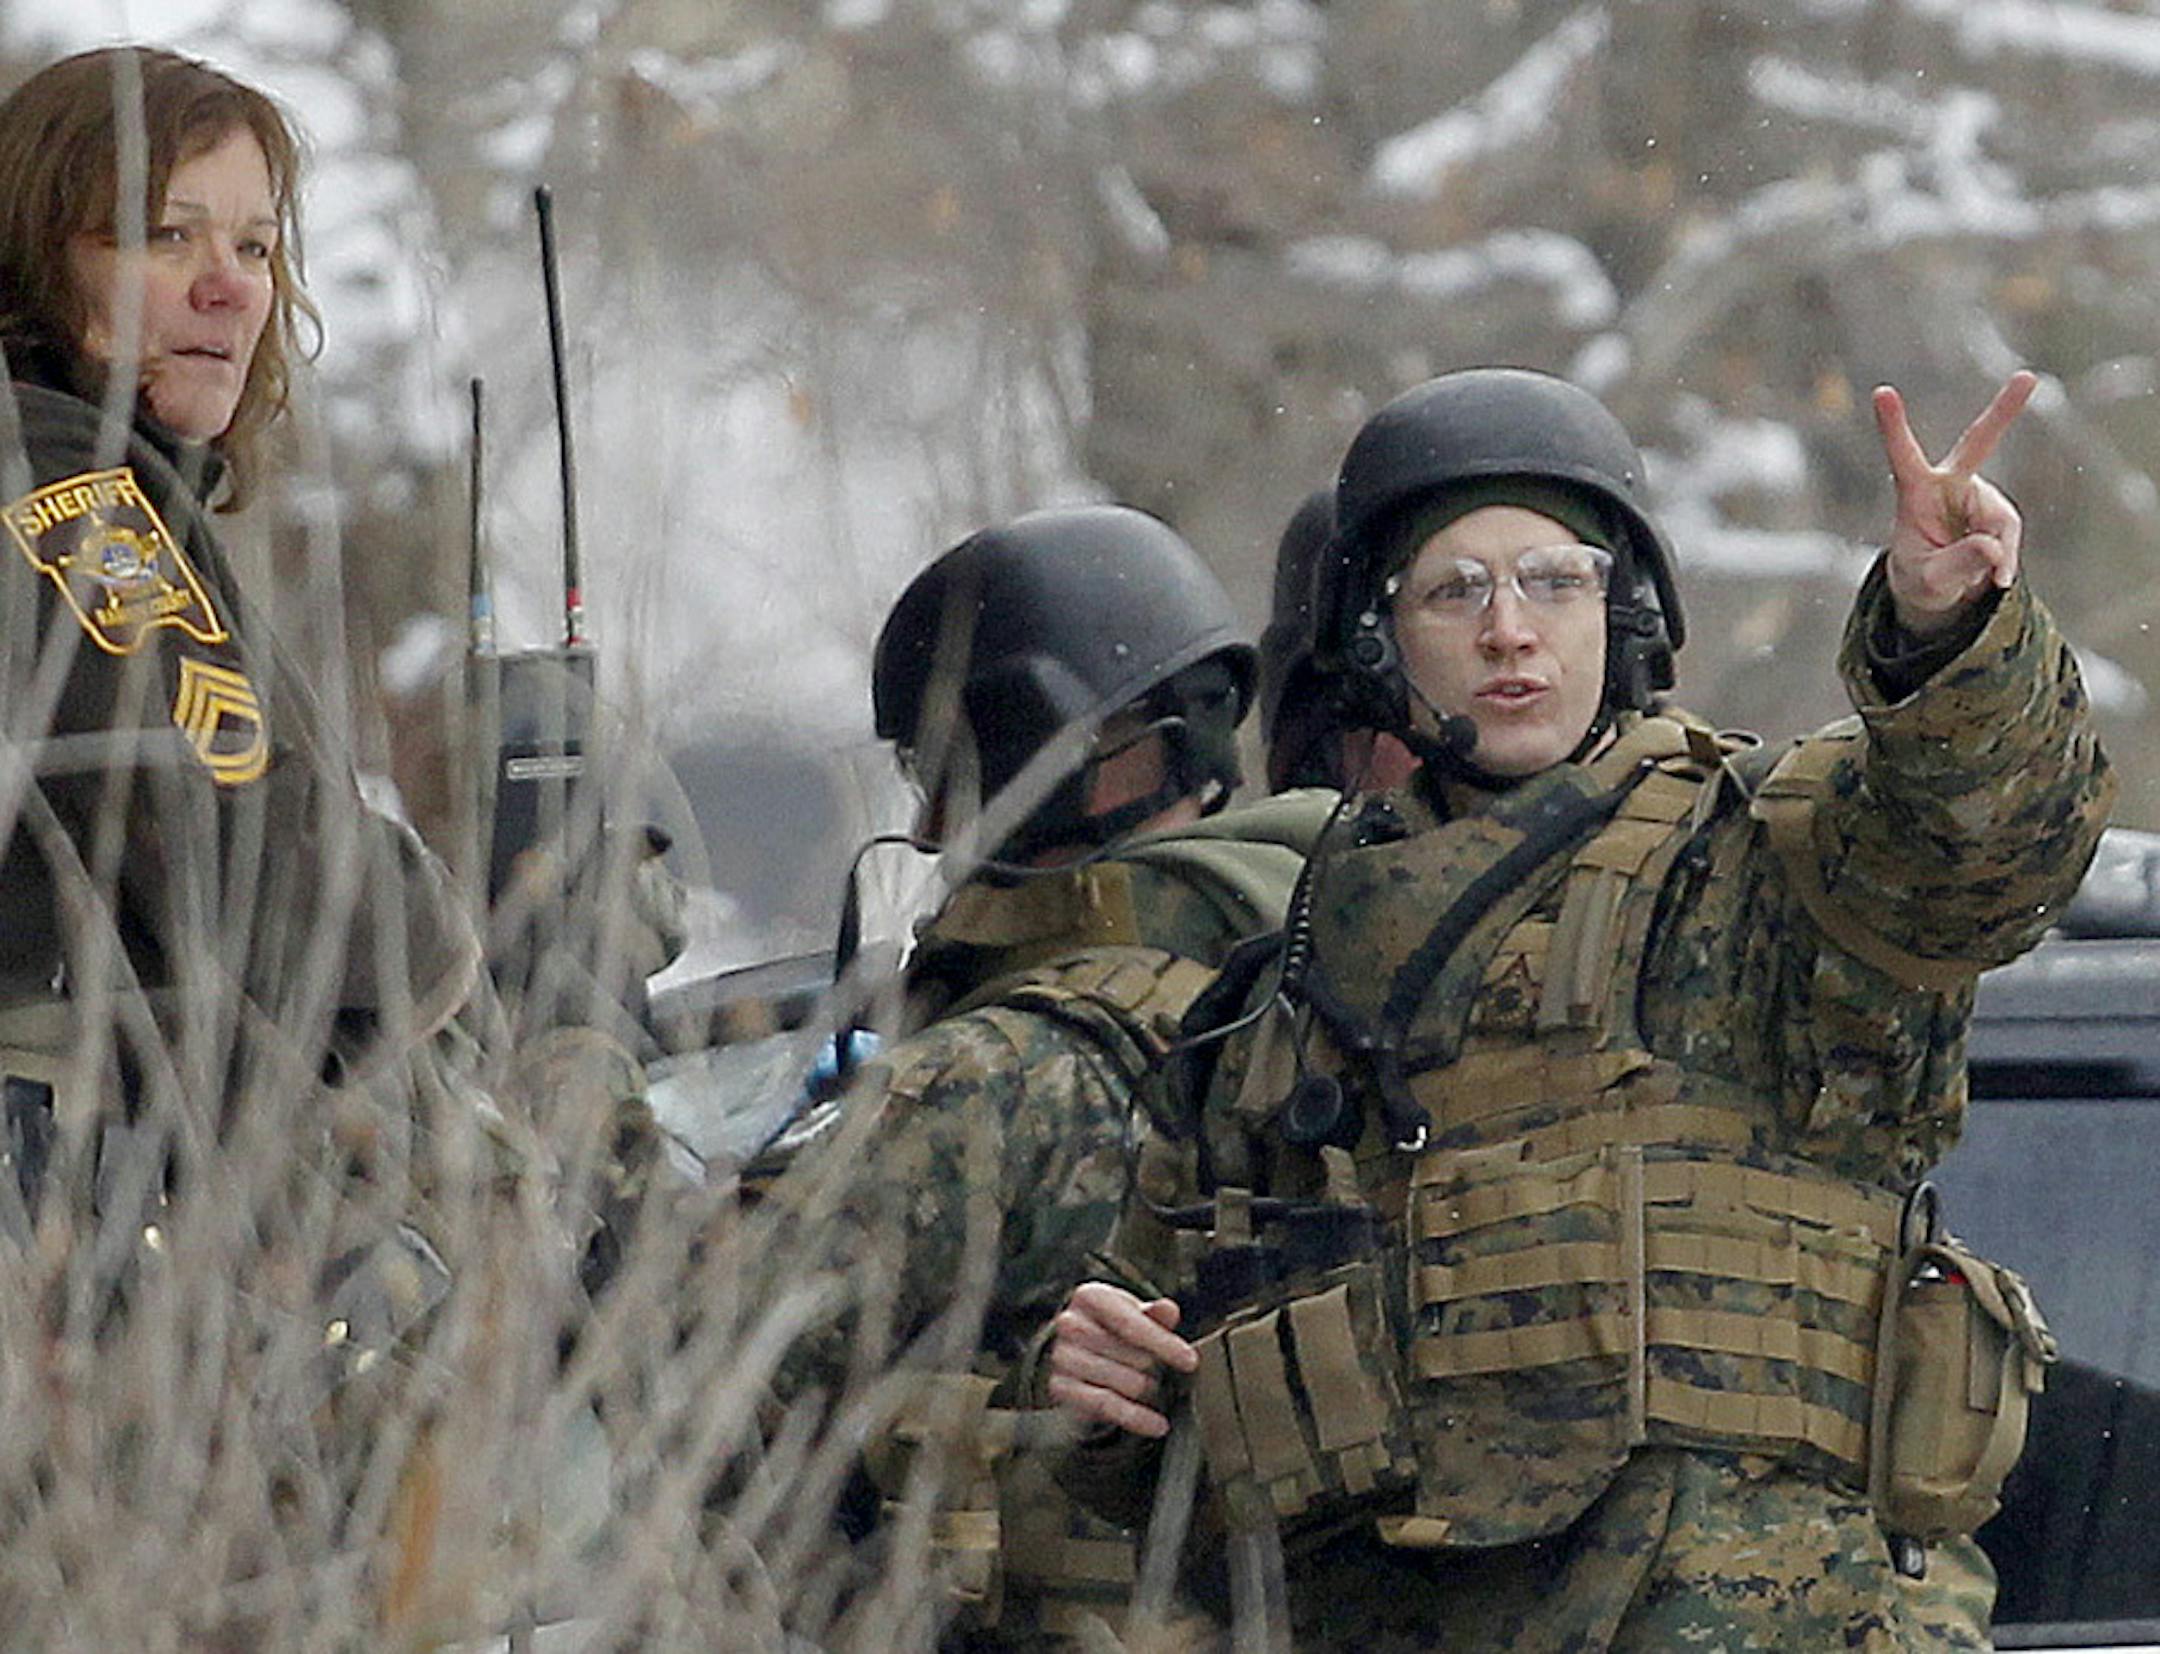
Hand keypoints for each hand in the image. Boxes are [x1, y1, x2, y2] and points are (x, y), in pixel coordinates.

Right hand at [1045, 1281, 1198, 1438]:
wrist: (1077, 1346)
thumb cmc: (1112, 1325)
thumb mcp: (1134, 1312)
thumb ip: (1154, 1313)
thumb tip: (1168, 1310)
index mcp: (1090, 1296)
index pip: (1131, 1324)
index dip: (1164, 1344)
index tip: (1190, 1361)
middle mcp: (1070, 1324)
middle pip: (1132, 1357)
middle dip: (1155, 1368)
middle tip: (1159, 1371)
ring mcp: (1062, 1357)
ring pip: (1125, 1383)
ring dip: (1147, 1390)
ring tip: (1152, 1387)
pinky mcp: (1060, 1388)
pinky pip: (1107, 1407)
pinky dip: (1137, 1418)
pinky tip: (1158, 1424)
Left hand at [1872, 371, 2035, 638]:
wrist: (1938, 589)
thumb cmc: (1921, 579)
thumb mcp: (1930, 582)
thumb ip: (1957, 565)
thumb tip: (1992, 548)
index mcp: (1915, 492)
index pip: (1903, 456)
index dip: (1893, 426)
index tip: (1881, 391)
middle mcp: (1950, 485)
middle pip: (1979, 443)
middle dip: (2005, 410)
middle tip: (2029, 378)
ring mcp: (1978, 496)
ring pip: (2000, 524)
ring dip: (1992, 557)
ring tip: (1972, 577)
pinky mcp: (1999, 512)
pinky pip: (2009, 539)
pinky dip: (2003, 562)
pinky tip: (1992, 576)